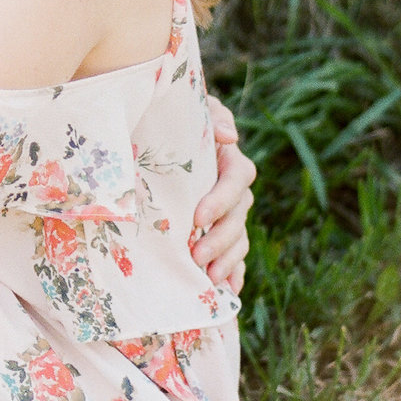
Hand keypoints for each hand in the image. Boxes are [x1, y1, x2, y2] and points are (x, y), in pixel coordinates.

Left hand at [188, 96, 253, 292]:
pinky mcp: (220, 233)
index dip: (222, 199)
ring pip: (239, 239)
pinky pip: (235, 257)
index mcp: (229, 159)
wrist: (161, 137)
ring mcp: (229, 214)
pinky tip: (228, 291)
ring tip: (208, 277)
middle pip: (238, 216)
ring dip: (227, 260)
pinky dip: (234, 273)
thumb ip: (212, 115)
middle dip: (220, 239)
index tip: (198, 218)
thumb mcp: (192, 109)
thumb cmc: (176, 119)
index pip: (237, 178)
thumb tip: (228, 135)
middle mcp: (234, 190)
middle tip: (197, 256)